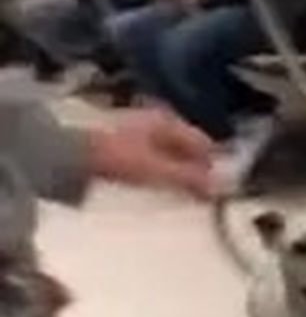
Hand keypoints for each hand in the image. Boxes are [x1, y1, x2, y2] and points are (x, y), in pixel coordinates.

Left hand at [86, 109, 216, 199]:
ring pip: (174, 155)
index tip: (223, 186)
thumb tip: (221, 188)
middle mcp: (157, 122)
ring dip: (182, 174)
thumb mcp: (158, 168)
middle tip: (207, 194)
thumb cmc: (116, 155)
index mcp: (168, 121)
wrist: (71, 157)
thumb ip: (191, 178)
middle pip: (189, 149)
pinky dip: (165, 174)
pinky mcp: (127, 147)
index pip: (204, 143)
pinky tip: (163, 188)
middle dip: (199, 170)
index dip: (216, 165)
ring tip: (186, 195)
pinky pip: (157, 161)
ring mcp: (141, 133)